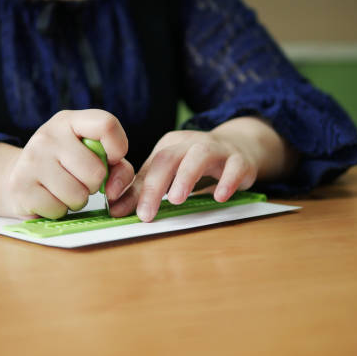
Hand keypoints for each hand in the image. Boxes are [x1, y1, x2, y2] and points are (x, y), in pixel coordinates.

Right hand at [4, 109, 133, 218]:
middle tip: (81, 181)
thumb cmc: (67, 166)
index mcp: (70, 121)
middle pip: (96, 171)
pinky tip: (50, 199)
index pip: (106, 124)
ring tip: (65, 191)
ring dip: (77, 200)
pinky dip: (59, 211)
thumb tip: (113, 190)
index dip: (118, 147)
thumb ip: (118, 168)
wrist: (20, 176)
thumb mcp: (93, 156)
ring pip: (78, 195)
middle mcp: (48, 135)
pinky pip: (58, 209)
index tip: (112, 159)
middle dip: (94, 185)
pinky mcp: (20, 186)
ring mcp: (32, 159)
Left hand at [109, 117, 297, 221]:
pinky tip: (219, 197)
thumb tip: (116, 210)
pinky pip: (235, 166)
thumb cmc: (197, 165)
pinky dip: (227, 180)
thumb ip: (143, 190)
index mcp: (170, 145)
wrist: (240, 147)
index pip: (149, 165)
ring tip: (175, 199)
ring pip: (200, 155)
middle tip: (146, 213)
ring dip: (186, 176)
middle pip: (169, 158)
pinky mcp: (240, 160)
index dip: (135, 188)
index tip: (121, 211)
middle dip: (154, 186)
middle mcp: (191, 143)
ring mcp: (217, 149)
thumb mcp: (170, 174)